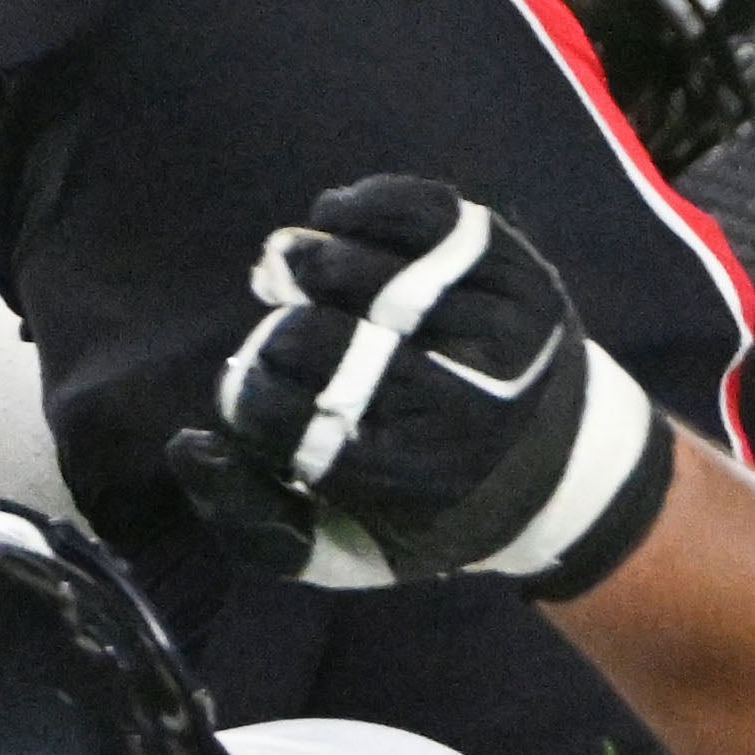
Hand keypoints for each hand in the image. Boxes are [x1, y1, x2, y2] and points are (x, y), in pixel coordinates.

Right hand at [171, 174, 675, 596]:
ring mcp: (502, 336)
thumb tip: (188, 444)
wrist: (565, 469)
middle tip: (276, 328)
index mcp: (407, 484)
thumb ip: (248, 514)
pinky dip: (368, 205)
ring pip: (373, 274)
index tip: (248, 383)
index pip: (283, 418)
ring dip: (310, 262)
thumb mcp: (339, 548)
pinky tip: (334, 218)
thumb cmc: (426, 511)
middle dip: (279, 330)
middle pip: (323, 341)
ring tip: (289, 267)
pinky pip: (432, 216)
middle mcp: (462, 411)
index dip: (244, 390)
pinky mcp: (526, 277)